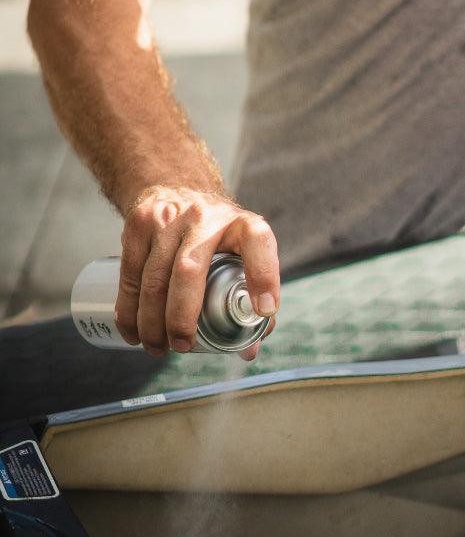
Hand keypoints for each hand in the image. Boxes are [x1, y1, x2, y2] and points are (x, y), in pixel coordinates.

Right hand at [116, 186, 279, 359]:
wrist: (177, 187)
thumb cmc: (219, 234)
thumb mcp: (243, 250)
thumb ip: (251, 296)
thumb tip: (249, 349)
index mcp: (243, 224)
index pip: (259, 243)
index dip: (264, 276)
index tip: (264, 310)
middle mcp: (207, 218)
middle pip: (190, 270)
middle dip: (182, 316)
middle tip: (183, 346)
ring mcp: (169, 219)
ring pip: (154, 277)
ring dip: (151, 321)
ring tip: (157, 348)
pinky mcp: (139, 224)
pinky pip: (129, 274)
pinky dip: (129, 309)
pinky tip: (134, 332)